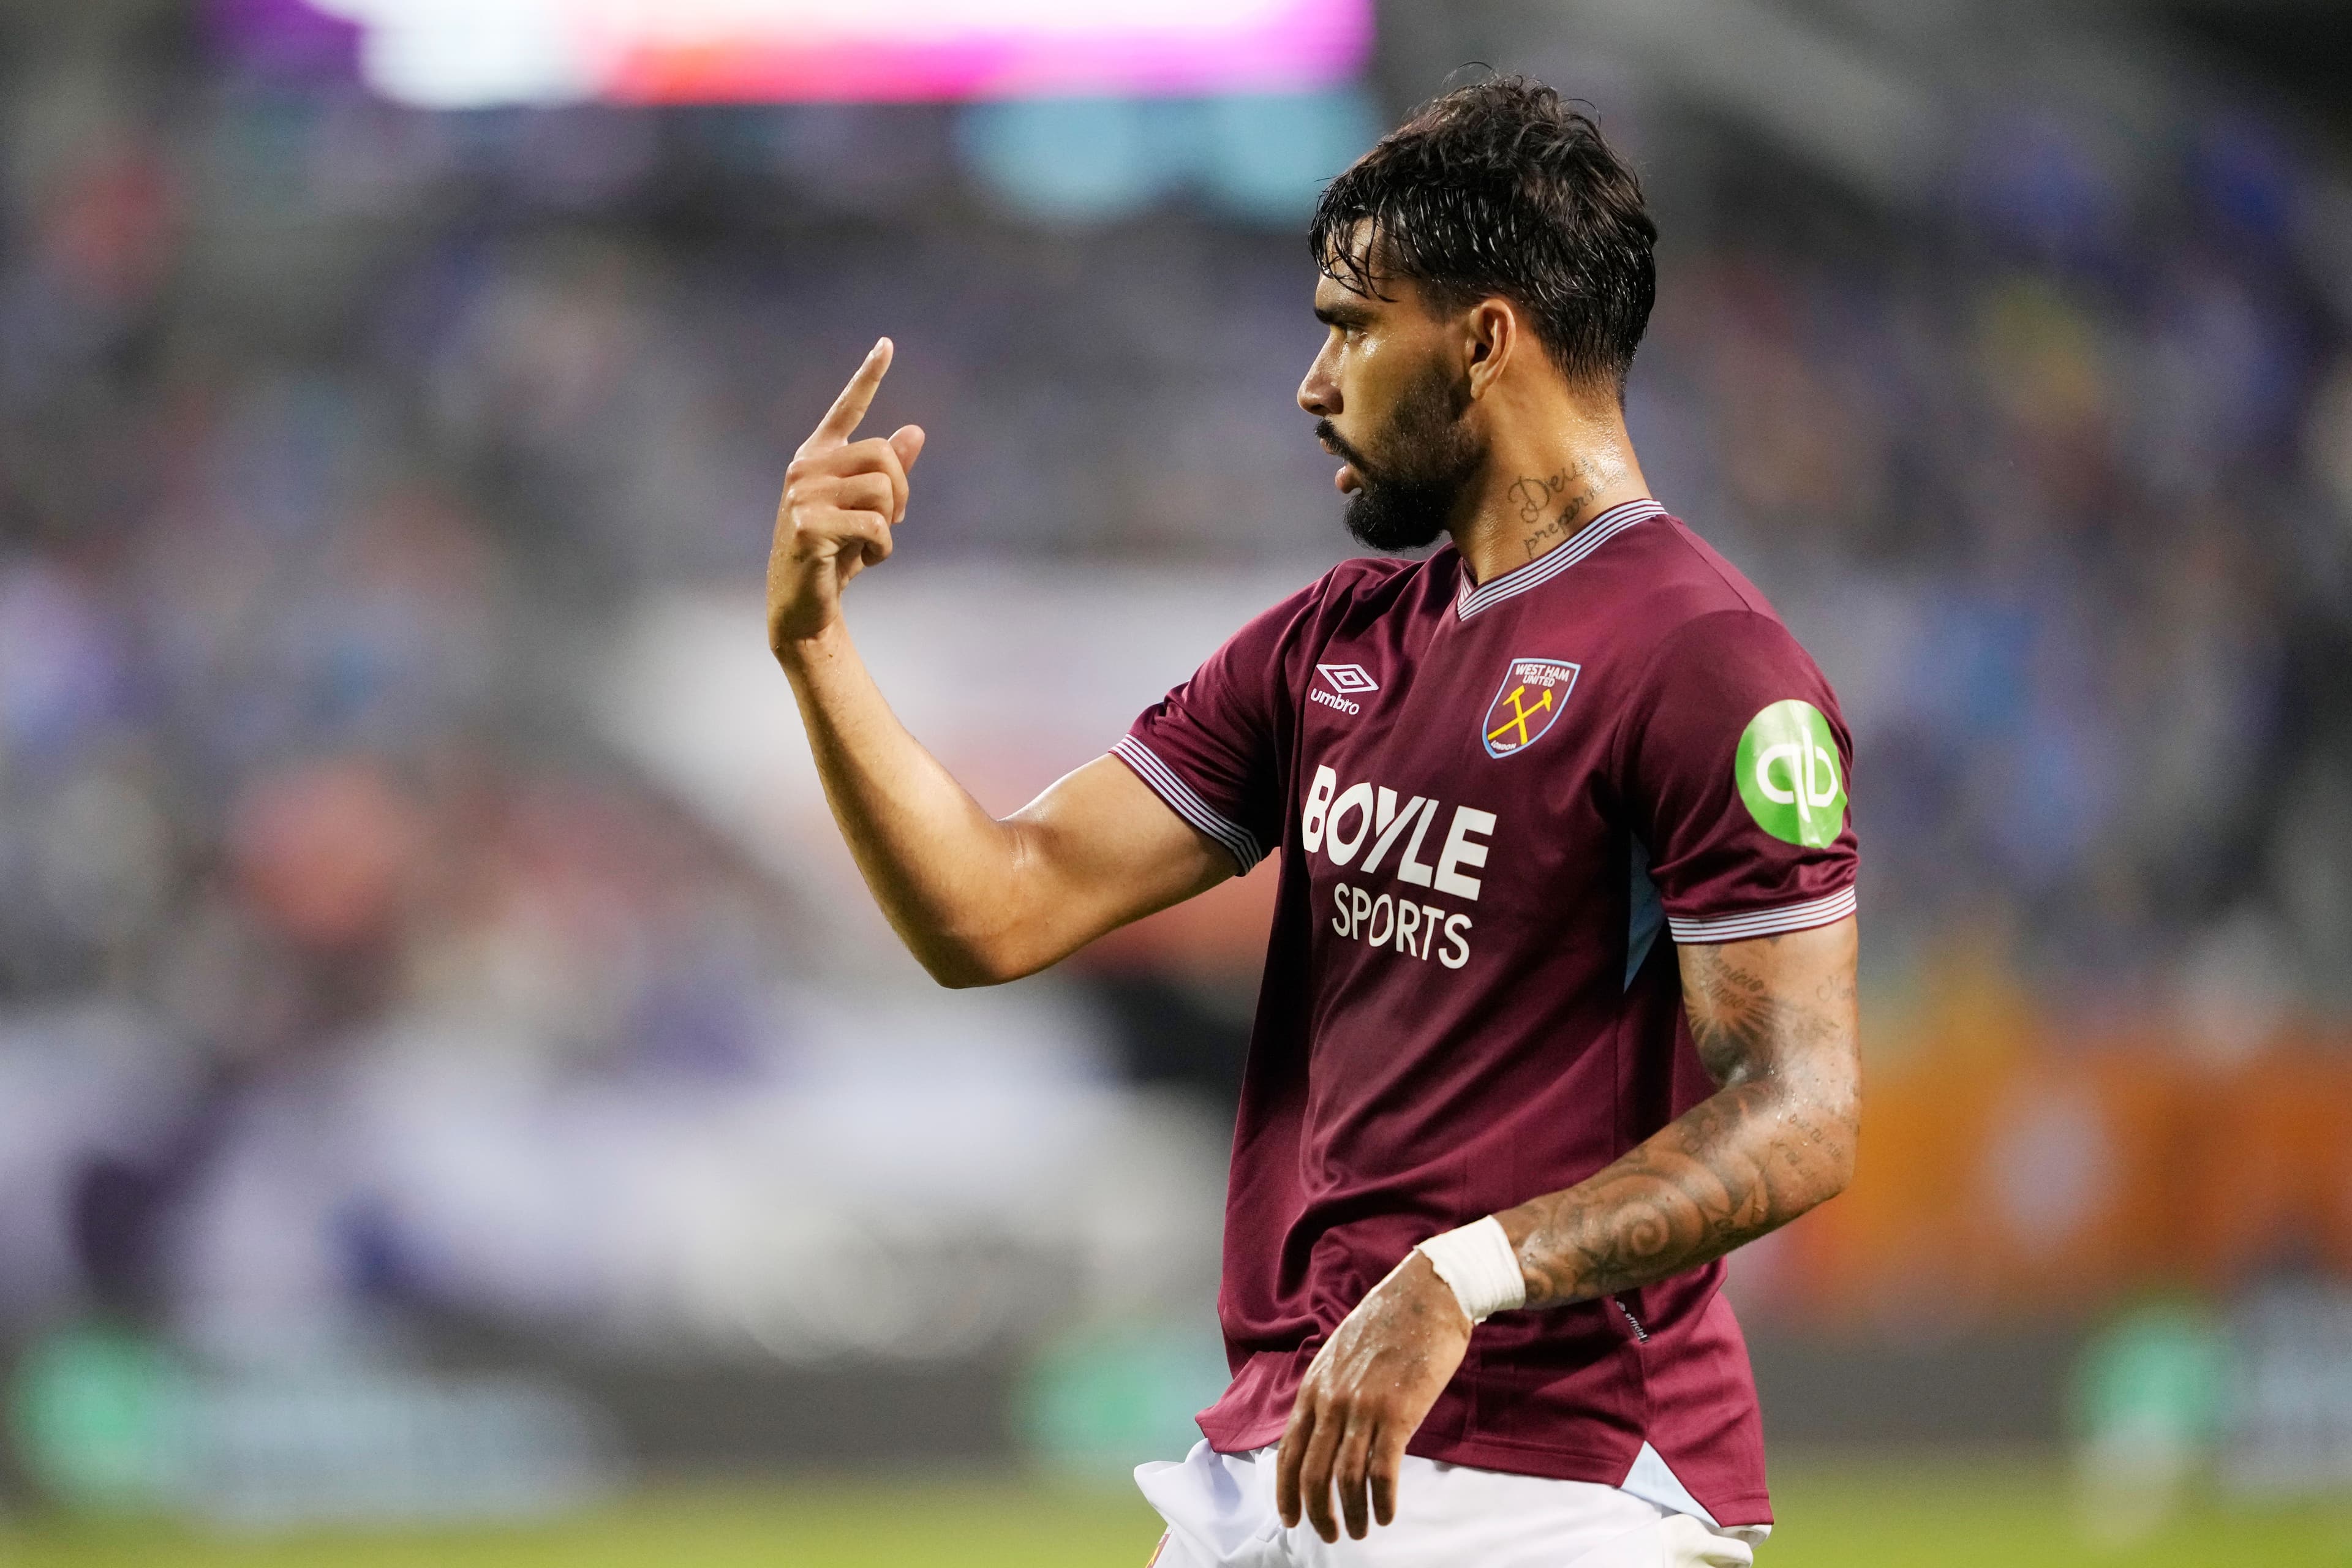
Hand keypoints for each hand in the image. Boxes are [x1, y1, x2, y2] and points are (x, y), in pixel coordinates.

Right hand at [768, 338, 926, 654]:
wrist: (804, 605)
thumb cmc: (834, 554)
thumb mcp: (865, 509)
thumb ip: (888, 472)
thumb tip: (916, 431)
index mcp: (817, 457)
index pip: (846, 409)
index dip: (868, 376)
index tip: (887, 344)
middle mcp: (804, 468)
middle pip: (882, 455)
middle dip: (902, 492)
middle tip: (892, 522)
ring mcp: (801, 495)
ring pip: (882, 490)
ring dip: (891, 525)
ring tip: (870, 545)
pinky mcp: (807, 525)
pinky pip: (874, 524)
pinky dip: (883, 548)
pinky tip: (864, 561)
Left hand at [1275, 1251, 1471, 1542]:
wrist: (1428, 1294)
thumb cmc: (1388, 1322)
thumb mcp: (1340, 1355)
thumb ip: (1328, 1393)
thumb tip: (1323, 1433)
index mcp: (1314, 1387)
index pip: (1288, 1452)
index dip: (1286, 1492)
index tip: (1291, 1518)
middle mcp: (1331, 1400)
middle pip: (1312, 1474)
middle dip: (1317, 1513)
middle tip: (1330, 1535)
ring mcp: (1363, 1408)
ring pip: (1345, 1479)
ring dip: (1353, 1514)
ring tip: (1362, 1530)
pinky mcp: (1398, 1413)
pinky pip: (1382, 1471)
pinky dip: (1383, 1500)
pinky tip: (1386, 1514)